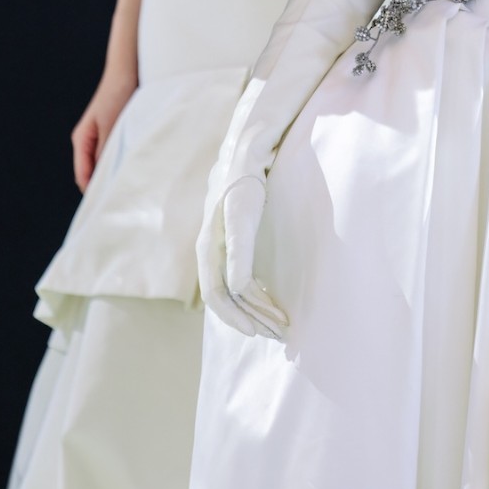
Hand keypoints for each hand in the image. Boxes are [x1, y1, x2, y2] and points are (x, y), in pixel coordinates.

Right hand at [71, 66, 137, 191]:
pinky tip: (132, 167)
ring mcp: (99, 137)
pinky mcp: (111, 133)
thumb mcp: (112, 126)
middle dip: (103, 184)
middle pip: (91, 172)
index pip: (82, 175)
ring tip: (128, 185)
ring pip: (103, 164)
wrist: (127, 72)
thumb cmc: (118, 95)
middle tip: (121, 199)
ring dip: (113, 173)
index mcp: (82, 139)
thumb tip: (105, 177)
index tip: (106, 204)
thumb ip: (106, 152)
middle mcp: (87, 140)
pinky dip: (119, 162)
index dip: (92, 191)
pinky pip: (112, 154)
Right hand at [198, 174, 288, 340]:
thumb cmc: (244, 183)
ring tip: (279, 324)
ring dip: (256, 310)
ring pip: (234, 291)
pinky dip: (255, 295)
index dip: (237, 317)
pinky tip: (269, 301)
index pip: (218, 296)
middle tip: (280, 334)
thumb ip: (238, 252)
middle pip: (227, 298)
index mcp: (208, 249)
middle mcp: (210, 252)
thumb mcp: (242, 216)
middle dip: (252, 319)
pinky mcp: (232, 243)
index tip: (259, 332)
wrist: (245, 154)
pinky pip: (239, 278)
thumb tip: (237, 289)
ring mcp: (220, 248)